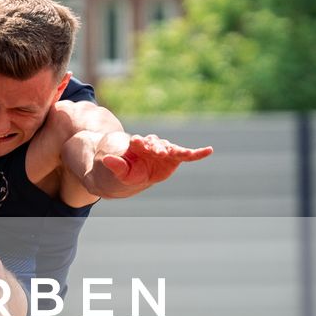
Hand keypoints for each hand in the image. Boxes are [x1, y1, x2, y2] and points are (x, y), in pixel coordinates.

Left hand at [91, 133, 213, 194]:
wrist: (136, 173)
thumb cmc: (127, 171)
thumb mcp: (120, 171)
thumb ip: (115, 166)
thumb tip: (106, 159)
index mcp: (137, 146)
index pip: (138, 142)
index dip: (139, 142)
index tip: (137, 142)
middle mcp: (152, 144)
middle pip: (155, 143)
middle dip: (157, 146)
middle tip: (158, 151)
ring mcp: (164, 150)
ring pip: (170, 148)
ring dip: (174, 150)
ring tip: (180, 153)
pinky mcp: (175, 156)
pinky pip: (187, 155)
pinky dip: (197, 153)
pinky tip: (209, 150)